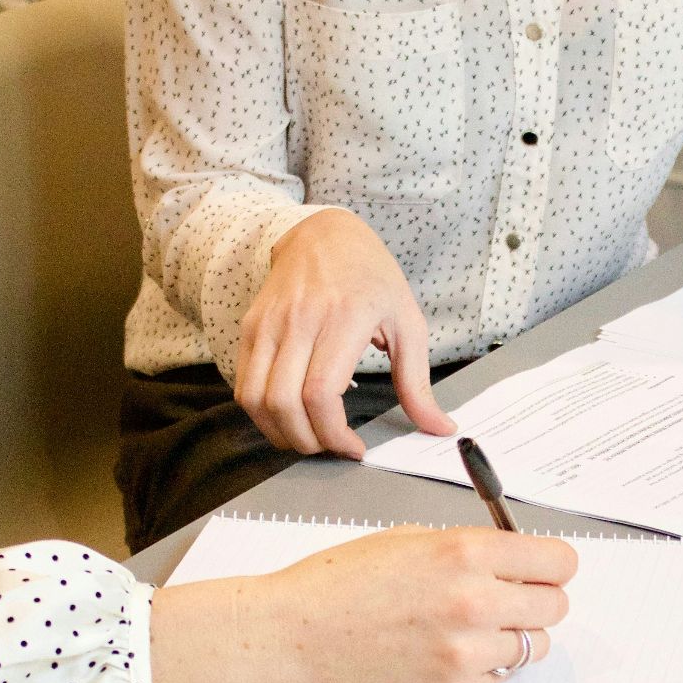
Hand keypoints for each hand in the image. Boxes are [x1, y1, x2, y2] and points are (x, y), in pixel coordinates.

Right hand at [149, 526, 575, 682]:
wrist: (293, 635)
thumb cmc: (340, 582)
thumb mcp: (409, 539)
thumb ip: (469, 548)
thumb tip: (514, 559)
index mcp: (466, 552)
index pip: (558, 562)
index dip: (550, 564)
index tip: (541, 568)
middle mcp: (475, 602)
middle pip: (555, 606)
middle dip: (535, 599)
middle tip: (507, 597)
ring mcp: (466, 653)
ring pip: (534, 647)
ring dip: (513, 636)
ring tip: (472, 628)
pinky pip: (499, 679)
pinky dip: (484, 667)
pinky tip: (447, 652)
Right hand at [236, 209, 455, 457]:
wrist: (324, 234)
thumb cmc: (370, 277)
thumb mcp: (407, 322)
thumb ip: (418, 382)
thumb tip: (439, 427)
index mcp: (344, 318)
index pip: (321, 393)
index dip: (333, 434)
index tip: (354, 448)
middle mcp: (299, 320)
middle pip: (284, 403)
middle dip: (307, 441)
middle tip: (330, 447)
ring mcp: (268, 324)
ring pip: (256, 399)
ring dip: (279, 432)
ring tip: (308, 437)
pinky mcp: (251, 328)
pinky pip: (244, 385)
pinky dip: (262, 413)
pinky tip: (288, 416)